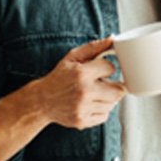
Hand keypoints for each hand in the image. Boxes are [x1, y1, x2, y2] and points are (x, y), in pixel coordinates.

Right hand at [0, 37, 125, 160]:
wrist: (42, 101)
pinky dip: (101, 110)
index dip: (107, 68)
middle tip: (104, 83)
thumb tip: (113, 39)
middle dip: (114, 86)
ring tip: (94, 93)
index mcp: (81, 74)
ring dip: (108, 98)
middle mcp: (83, 92)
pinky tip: (90, 103)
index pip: (111, 68)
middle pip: (119, 91)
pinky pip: (105, 116)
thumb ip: (94, 47)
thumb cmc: (59, 77)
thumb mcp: (73, 57)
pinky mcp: (82, 121)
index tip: (101, 70)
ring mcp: (83, 109)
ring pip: (112, 104)